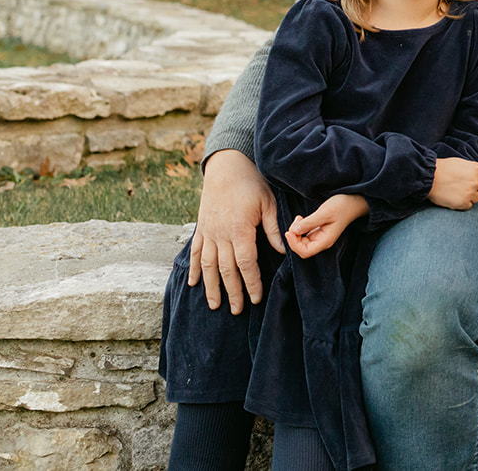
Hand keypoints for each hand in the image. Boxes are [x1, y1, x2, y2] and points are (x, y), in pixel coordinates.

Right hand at [188, 149, 284, 313]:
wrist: (226, 166)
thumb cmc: (251, 183)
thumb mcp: (268, 203)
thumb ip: (274, 228)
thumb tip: (284, 250)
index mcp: (239, 230)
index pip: (246, 263)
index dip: (251, 283)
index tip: (256, 298)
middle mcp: (220, 234)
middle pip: (226, 270)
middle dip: (232, 292)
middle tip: (237, 310)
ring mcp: (208, 232)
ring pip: (207, 265)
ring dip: (211, 287)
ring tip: (215, 305)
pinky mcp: (201, 228)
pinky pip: (194, 252)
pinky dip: (193, 268)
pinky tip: (193, 283)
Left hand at [286, 194, 369, 258]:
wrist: (354, 201)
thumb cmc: (342, 206)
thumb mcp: (324, 212)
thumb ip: (309, 223)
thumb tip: (293, 231)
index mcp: (325, 241)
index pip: (305, 252)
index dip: (294, 244)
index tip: (289, 231)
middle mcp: (322, 242)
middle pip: (301, 248)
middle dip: (294, 237)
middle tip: (296, 221)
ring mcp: (320, 237)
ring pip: (302, 242)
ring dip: (296, 232)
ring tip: (299, 218)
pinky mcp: (319, 231)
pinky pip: (305, 235)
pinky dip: (300, 229)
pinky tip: (302, 219)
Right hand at [429, 157, 477, 209]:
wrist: (428, 178)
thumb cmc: (445, 168)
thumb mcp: (463, 163)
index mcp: (476, 170)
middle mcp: (475, 182)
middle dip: (475, 187)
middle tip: (461, 182)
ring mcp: (469, 193)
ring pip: (477, 198)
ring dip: (469, 195)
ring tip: (456, 189)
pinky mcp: (462, 203)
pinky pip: (469, 205)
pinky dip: (463, 202)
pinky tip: (454, 195)